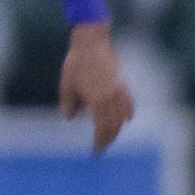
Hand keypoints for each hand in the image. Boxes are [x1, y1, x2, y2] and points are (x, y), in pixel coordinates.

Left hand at [59, 23, 134, 152]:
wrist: (91, 43)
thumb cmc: (76, 64)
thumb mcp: (67, 86)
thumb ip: (69, 105)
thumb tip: (70, 119)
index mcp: (97, 101)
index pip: (101, 128)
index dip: (99, 141)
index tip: (95, 151)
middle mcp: (111, 97)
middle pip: (113, 125)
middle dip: (108, 139)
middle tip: (101, 149)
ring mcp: (119, 90)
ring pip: (122, 116)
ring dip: (117, 129)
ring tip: (110, 138)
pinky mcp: (121, 82)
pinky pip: (128, 102)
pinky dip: (127, 113)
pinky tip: (127, 119)